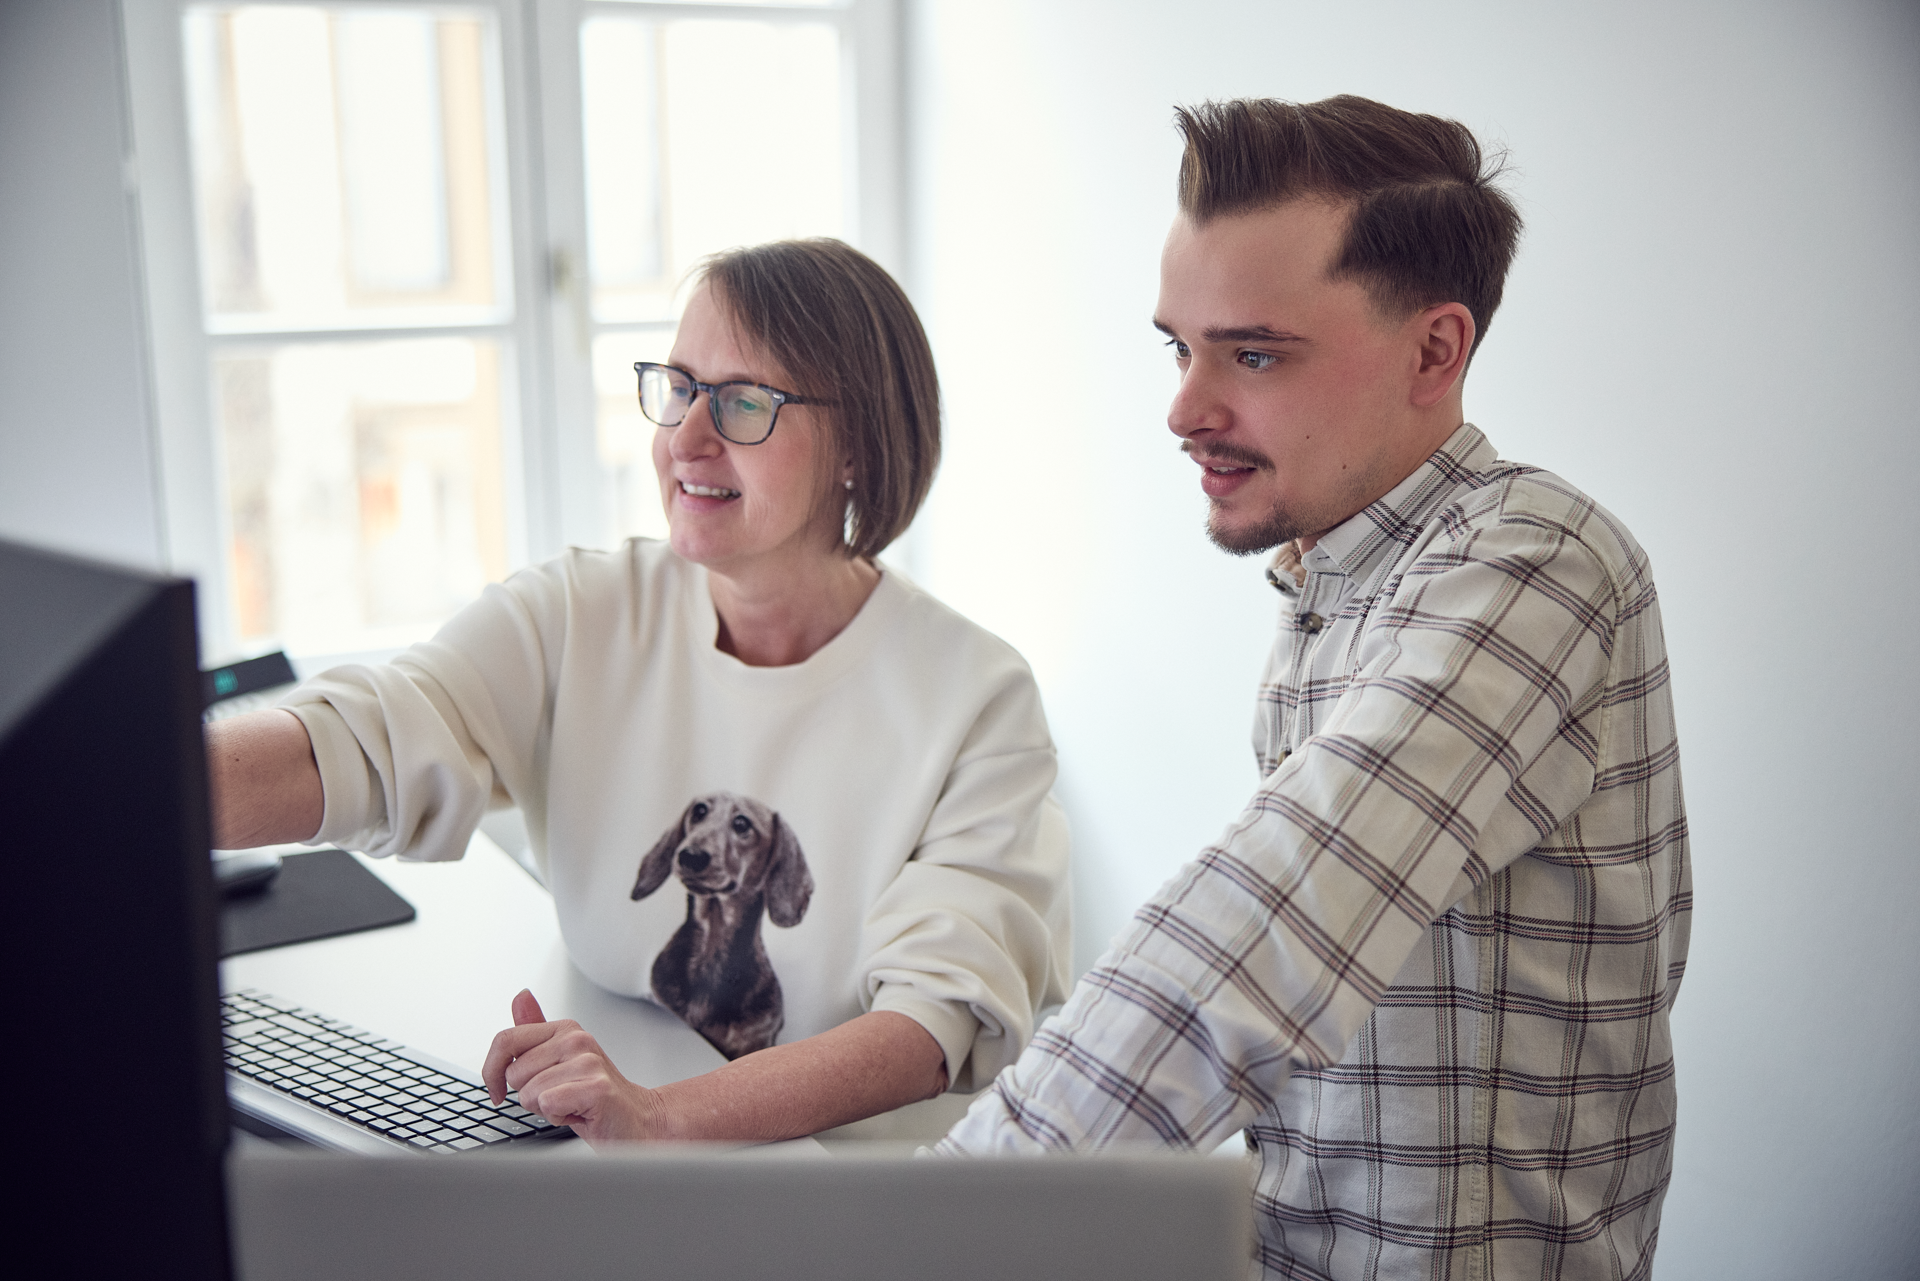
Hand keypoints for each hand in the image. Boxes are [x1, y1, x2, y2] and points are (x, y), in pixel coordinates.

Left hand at [481, 989, 669, 1145]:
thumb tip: (520, 996)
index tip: (497, 1091)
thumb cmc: (592, 1093)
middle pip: (514, 1073)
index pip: (506, 1040)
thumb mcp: (559, 1059)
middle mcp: (577, 1040)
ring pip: (529, 1093)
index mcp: (565, 1029)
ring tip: (571, 1104)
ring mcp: (588, 1062)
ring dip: (545, 1109)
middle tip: (559, 1095)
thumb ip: (536, 1029)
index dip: (491, 1071)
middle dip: (528, 1095)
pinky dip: (559, 1118)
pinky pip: (547, 1104)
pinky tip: (578, 1113)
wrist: (634, 1117)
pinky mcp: (596, 1088)